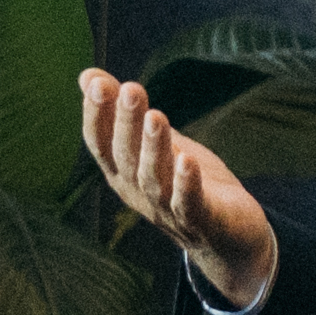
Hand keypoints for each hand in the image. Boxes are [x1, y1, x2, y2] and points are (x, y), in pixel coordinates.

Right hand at [78, 69, 278, 308]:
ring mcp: (166, 209)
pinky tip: (187, 161)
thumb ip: (122, 112)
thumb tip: (88, 76)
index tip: (97, 83)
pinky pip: (188, 203)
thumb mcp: (152, 143)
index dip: (97, 115)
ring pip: (154, 177)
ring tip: (156, 117)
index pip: (100, 143)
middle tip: (131, 89)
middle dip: (126, 123)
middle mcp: (137, 192)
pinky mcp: (200, 221)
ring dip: (154, 148)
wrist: (227, 239)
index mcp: (122, 172)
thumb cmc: (184, 184)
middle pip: (126, 156)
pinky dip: (185, 183)